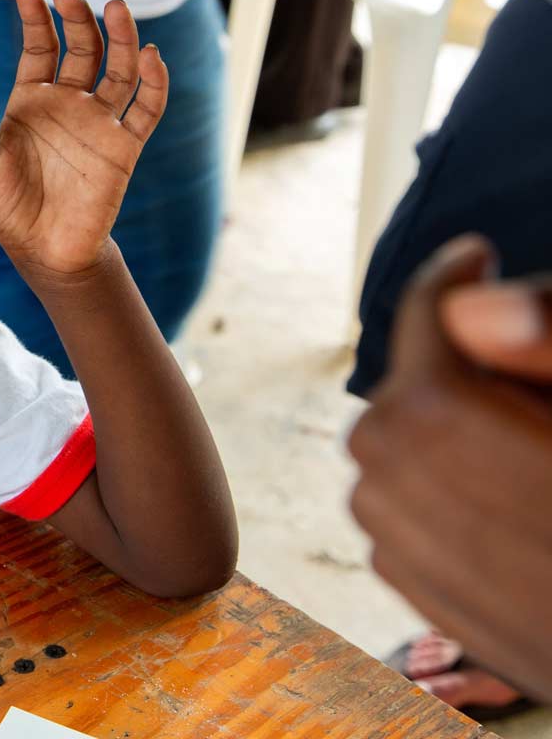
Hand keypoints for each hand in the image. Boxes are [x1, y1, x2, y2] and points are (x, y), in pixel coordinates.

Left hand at [0, 0, 166, 279]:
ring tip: (116, 8)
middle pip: (81, 49)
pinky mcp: (125, 147)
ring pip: (118, 69)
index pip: (39, 49)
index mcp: (31, 101)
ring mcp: (99, 122)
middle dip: (77, 19)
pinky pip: (146, 109)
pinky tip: (151, 57)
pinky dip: (153, 83)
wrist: (44, 251)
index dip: (36, 21)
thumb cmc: (7, 208)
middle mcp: (69, 103)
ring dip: (120, 38)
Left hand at [348, 235, 551, 703]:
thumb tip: (471, 309)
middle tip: (502, 358)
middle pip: (391, 417)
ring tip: (503, 426)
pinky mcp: (462, 626)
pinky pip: (397, 541)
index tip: (476, 257)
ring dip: (422, 439)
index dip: (445, 287)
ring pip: (380, 480)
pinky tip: (500, 494)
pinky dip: (426, 503)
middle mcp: (461, 530)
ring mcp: (454, 587)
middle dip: (433, 373)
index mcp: (502, 458)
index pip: (432, 349)